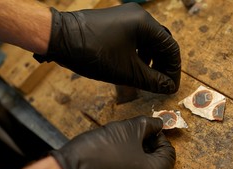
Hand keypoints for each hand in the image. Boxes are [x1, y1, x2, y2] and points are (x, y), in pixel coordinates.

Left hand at [34, 3, 180, 93]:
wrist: (60, 38)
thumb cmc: (93, 52)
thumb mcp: (127, 72)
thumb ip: (152, 80)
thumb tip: (168, 87)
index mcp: (145, 24)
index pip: (170, 47)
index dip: (173, 70)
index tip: (171, 87)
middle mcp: (138, 16)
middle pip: (161, 42)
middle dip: (164, 65)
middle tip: (162, 83)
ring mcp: (126, 17)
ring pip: (148, 41)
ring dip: (152, 60)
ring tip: (149, 78)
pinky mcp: (115, 23)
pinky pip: (135, 39)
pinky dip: (139, 54)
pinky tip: (134, 67)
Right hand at [51, 116, 175, 168]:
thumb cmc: (97, 155)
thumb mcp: (126, 130)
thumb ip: (148, 125)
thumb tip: (158, 124)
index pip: (169, 152)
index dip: (157, 136)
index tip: (144, 129)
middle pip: (156, 166)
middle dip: (145, 149)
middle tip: (129, 137)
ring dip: (134, 162)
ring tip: (116, 149)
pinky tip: (107, 165)